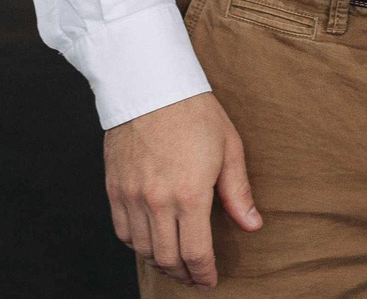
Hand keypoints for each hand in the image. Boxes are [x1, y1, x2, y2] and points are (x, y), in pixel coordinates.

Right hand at [104, 92, 261, 287]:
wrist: (150, 86)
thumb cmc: (194, 112)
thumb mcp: (229, 148)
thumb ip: (238, 193)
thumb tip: (252, 225)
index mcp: (190, 193)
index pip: (196, 252)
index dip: (204, 273)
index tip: (210, 280)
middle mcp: (157, 201)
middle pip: (168, 258)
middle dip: (184, 274)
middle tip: (195, 277)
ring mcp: (132, 197)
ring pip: (143, 249)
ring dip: (161, 263)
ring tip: (175, 264)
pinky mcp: (114, 189)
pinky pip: (123, 232)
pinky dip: (137, 245)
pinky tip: (151, 243)